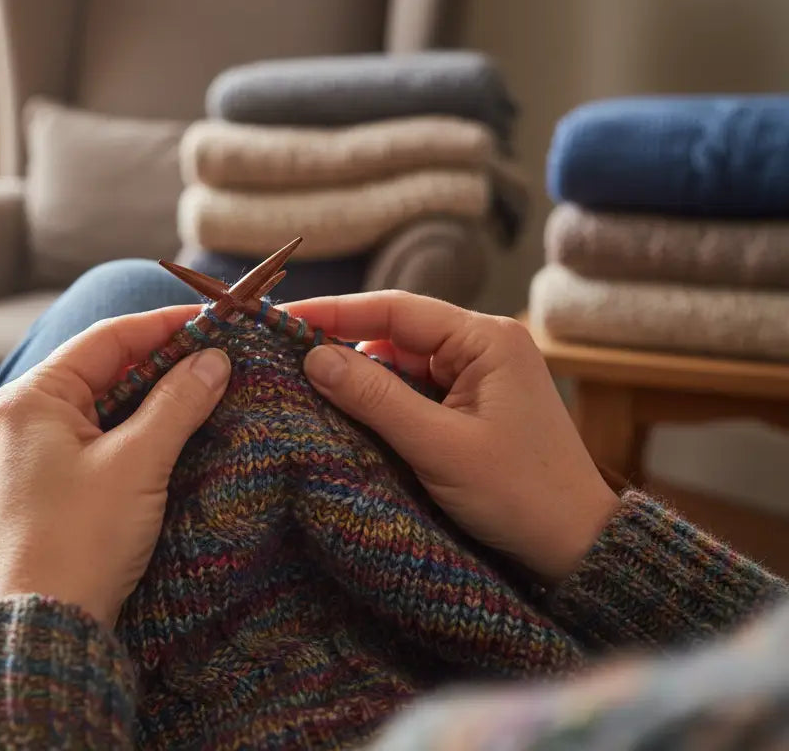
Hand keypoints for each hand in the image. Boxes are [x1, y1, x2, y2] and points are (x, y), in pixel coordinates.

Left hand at [0, 306, 231, 627]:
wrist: (46, 625)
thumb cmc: (80, 540)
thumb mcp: (137, 463)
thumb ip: (178, 402)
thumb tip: (215, 359)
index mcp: (33, 397)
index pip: (108, 338)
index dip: (165, 326)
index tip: (216, 323)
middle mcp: (28, 415)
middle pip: (107, 368)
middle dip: (165, 361)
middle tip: (222, 356)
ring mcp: (38, 450)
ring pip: (108, 404)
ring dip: (157, 396)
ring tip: (211, 388)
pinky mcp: (54, 482)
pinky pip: (103, 437)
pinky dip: (140, 429)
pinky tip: (180, 430)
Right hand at [287, 291, 619, 584]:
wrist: (575, 547)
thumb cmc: (520, 495)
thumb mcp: (439, 447)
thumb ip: (375, 398)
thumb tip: (312, 357)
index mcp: (487, 339)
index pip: (395, 310)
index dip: (333, 311)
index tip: (281, 318)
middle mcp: (484, 346)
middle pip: (395, 333)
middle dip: (341, 345)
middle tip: (282, 358)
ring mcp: (479, 376)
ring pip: (401, 364)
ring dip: (360, 378)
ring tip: (304, 388)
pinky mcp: (473, 406)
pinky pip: (415, 391)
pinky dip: (382, 401)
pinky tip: (346, 413)